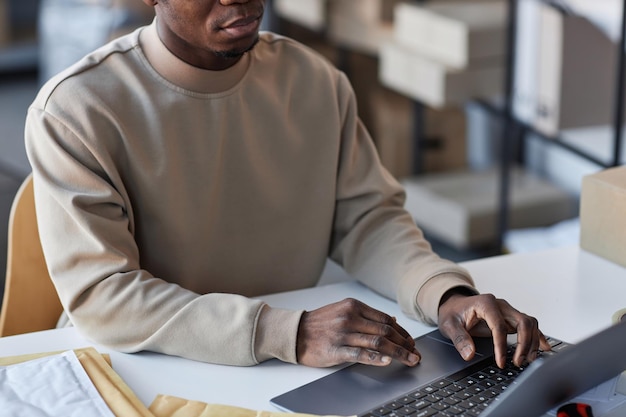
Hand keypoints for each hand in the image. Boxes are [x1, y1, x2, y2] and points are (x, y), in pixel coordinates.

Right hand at [296, 298, 420, 367]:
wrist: (295, 332)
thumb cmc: (319, 323)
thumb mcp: (342, 310)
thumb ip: (366, 315)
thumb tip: (391, 321)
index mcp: (353, 306)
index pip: (385, 319)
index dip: (402, 332)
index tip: (411, 342)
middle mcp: (350, 317)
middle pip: (385, 331)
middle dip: (404, 344)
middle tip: (415, 353)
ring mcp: (343, 333)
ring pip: (377, 342)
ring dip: (398, 352)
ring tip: (410, 360)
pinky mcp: (336, 349)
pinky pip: (360, 354)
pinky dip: (376, 357)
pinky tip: (387, 361)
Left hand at [438, 292, 550, 368]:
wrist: (453, 305)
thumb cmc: (452, 313)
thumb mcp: (449, 325)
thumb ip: (459, 338)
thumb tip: (469, 354)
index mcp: (485, 303)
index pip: (499, 326)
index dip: (501, 346)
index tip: (500, 362)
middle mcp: (500, 304)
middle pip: (522, 321)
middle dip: (524, 344)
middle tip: (517, 362)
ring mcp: (507, 310)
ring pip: (529, 323)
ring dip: (532, 342)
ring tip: (527, 360)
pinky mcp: (510, 317)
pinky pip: (529, 324)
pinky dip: (538, 335)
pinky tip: (545, 347)